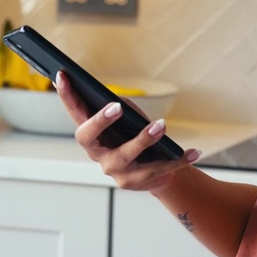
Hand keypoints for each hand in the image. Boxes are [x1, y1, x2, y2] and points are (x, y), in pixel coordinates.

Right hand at [54, 71, 201, 191]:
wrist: (156, 172)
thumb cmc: (136, 135)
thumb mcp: (127, 118)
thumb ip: (118, 107)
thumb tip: (114, 101)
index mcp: (91, 133)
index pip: (74, 111)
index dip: (65, 94)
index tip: (62, 74)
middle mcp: (96, 152)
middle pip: (89, 137)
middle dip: (101, 121)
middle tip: (117, 106)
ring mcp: (113, 169)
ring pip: (126, 155)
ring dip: (144, 139)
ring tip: (161, 125)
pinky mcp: (134, 182)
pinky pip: (157, 169)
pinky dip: (178, 159)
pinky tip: (194, 152)